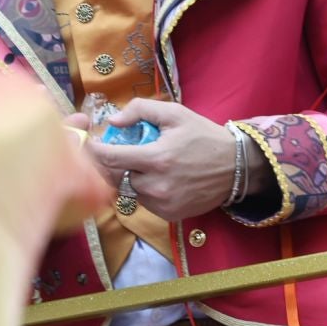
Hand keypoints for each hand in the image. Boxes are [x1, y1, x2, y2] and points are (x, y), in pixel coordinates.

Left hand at [83, 98, 237, 220]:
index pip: (111, 158)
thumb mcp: (175, 113)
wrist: (236, 167)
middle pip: (116, 177)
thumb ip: (140, 110)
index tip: (90, 144)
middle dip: (113, 163)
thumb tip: (112, 121)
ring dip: (129, 177)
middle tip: (118, 151)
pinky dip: (144, 190)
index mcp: (157, 158)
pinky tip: (157, 178)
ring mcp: (163, 204)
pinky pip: (144, 203)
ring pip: (129, 190)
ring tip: (144, 163)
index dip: (95, 151)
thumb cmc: (204, 136)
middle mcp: (157, 186)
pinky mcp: (170, 215)